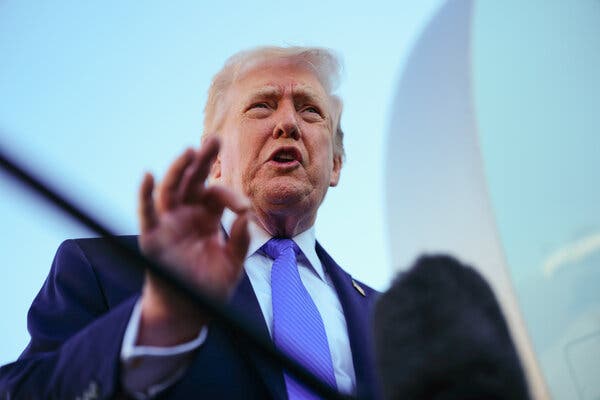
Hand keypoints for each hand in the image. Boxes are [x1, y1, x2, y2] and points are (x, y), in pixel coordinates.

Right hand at [136, 137, 250, 345]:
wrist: (187, 312)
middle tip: (216, 139)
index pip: (218, 195)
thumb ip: (240, 242)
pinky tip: (149, 175)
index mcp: (207, 217)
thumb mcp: (232, 266)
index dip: (231, 196)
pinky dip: (145, 194)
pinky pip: (147, 212)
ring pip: (172, 189)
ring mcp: (169, 223)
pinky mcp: (152, 236)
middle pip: (193, 180)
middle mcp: (187, 214)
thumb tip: (247, 217)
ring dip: (179, 169)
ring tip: (190, 150)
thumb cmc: (209, 287)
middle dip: (204, 160)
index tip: (245, 209)